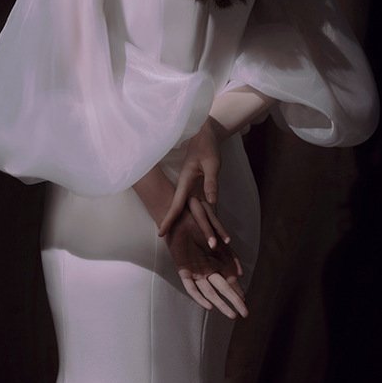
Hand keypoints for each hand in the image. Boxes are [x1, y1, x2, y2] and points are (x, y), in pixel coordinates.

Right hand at [158, 120, 224, 238]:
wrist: (205, 136)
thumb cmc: (206, 147)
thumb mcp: (211, 163)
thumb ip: (211, 183)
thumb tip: (212, 202)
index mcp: (186, 182)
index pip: (177, 204)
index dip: (169, 219)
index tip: (161, 233)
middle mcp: (190, 189)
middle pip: (193, 213)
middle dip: (201, 230)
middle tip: (211, 246)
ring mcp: (197, 191)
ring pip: (203, 213)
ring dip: (210, 228)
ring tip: (218, 244)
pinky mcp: (204, 190)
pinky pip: (210, 207)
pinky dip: (215, 219)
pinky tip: (220, 230)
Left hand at [164, 208, 247, 318]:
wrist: (181, 217)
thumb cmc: (199, 225)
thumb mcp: (218, 239)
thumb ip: (229, 255)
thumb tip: (240, 273)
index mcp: (216, 262)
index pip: (230, 281)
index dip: (237, 291)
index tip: (246, 301)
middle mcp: (207, 269)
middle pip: (222, 289)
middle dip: (234, 301)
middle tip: (245, 313)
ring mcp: (196, 271)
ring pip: (209, 292)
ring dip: (220, 303)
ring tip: (231, 314)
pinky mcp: (183, 270)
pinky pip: (191, 287)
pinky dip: (199, 297)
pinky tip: (209, 305)